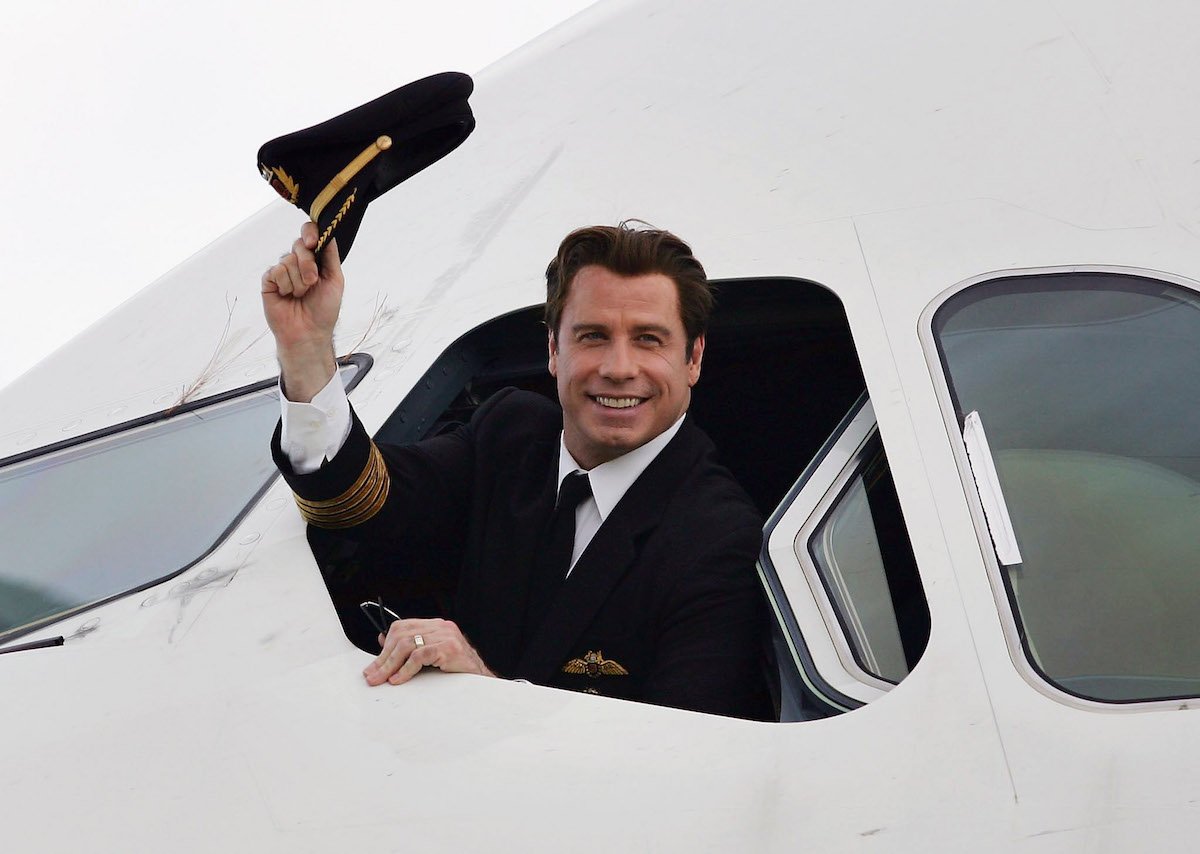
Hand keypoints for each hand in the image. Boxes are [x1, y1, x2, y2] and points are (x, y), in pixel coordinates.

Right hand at [260, 222, 343, 401]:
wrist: (309, 332)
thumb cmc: (324, 309)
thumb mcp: (335, 280)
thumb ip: (331, 256)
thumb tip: (329, 234)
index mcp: (315, 259)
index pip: (310, 234)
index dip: (310, 233)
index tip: (314, 243)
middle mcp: (298, 262)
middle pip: (299, 245)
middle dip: (308, 264)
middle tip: (312, 282)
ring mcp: (283, 271)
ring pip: (287, 260)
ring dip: (298, 281)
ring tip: (301, 295)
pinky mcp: (269, 280)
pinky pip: (276, 271)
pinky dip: (285, 285)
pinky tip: (287, 296)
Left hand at [363, 618, 495, 685]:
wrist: (482, 681)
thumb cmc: (456, 670)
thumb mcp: (430, 657)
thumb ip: (410, 648)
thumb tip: (382, 640)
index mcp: (435, 625)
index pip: (402, 627)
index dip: (385, 646)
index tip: (373, 667)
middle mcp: (441, 626)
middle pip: (402, 636)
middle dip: (384, 659)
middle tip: (372, 676)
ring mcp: (446, 635)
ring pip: (408, 645)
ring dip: (391, 665)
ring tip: (383, 680)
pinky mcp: (449, 647)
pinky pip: (420, 656)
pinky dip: (406, 669)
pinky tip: (399, 680)